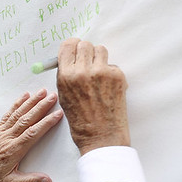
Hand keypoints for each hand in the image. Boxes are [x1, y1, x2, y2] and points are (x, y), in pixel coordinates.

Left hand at [0, 90, 62, 181]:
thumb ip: (30, 181)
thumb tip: (48, 181)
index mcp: (13, 150)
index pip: (33, 133)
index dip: (46, 122)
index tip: (58, 114)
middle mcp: (7, 138)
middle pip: (27, 119)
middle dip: (41, 106)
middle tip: (53, 96)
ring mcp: (0, 132)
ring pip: (18, 114)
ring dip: (31, 101)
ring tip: (42, 92)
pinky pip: (8, 114)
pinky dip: (17, 104)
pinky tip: (24, 97)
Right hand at [56, 38, 130, 154]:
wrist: (101, 136)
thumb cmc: (81, 120)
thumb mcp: (64, 96)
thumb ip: (66, 76)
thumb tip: (71, 59)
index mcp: (66, 76)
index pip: (68, 46)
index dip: (72, 45)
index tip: (75, 47)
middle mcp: (82, 72)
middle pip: (85, 44)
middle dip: (86, 51)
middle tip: (88, 61)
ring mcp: (101, 73)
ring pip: (101, 50)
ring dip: (99, 58)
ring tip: (99, 73)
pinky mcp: (117, 76)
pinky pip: (112, 65)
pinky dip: (110, 72)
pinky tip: (108, 87)